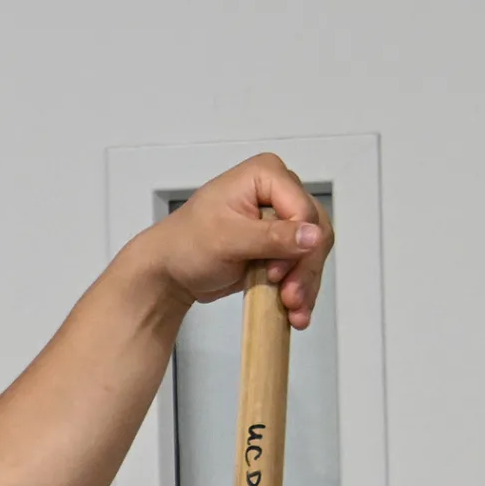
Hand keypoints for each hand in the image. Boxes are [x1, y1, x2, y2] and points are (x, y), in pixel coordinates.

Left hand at [138, 153, 333, 328]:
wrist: (169, 271)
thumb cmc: (185, 245)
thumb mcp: (227, 239)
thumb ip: (271, 237)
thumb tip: (314, 236)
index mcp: (265, 174)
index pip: (303, 208)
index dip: (298, 242)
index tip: (277, 271)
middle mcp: (279, 191)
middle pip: (315, 230)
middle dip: (305, 268)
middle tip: (291, 298)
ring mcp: (281, 219)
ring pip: (313, 250)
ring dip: (306, 283)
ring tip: (295, 311)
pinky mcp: (280, 245)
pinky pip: (302, 264)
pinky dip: (300, 287)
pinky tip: (295, 311)